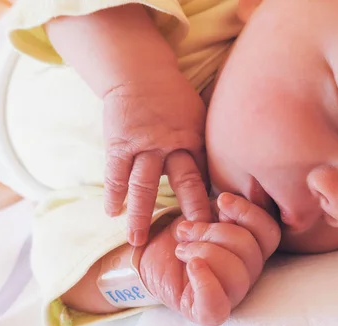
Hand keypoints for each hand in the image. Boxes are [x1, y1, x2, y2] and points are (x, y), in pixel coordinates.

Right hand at [102, 68, 211, 246]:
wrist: (140, 73)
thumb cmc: (174, 98)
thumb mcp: (200, 118)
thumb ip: (207, 149)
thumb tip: (226, 180)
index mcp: (196, 140)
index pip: (209, 176)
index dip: (216, 202)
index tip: (222, 227)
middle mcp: (172, 144)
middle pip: (185, 182)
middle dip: (192, 211)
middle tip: (195, 239)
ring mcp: (144, 145)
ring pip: (143, 184)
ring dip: (140, 214)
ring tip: (137, 241)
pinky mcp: (119, 143)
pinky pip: (115, 173)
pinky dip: (113, 194)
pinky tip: (112, 213)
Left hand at [139, 193, 280, 325]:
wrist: (146, 253)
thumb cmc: (178, 235)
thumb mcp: (203, 212)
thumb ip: (223, 210)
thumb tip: (230, 202)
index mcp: (251, 248)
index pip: (269, 233)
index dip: (250, 214)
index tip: (222, 199)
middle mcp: (247, 273)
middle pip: (251, 251)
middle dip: (213, 233)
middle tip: (185, 230)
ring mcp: (230, 296)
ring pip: (237, 274)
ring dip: (203, 253)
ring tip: (180, 249)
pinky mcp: (207, 313)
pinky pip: (216, 305)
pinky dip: (205, 283)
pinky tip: (192, 267)